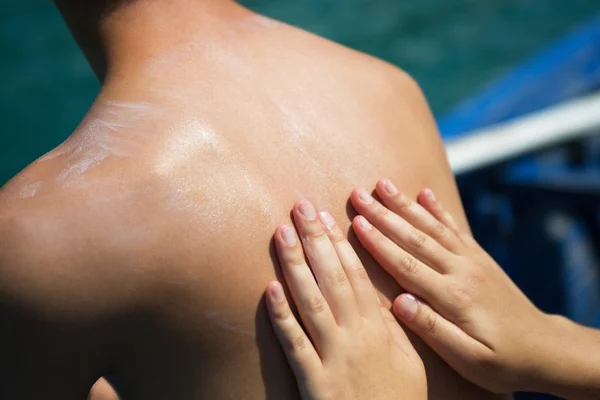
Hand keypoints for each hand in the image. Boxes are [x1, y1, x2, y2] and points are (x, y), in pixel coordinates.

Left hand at [265, 200, 426, 399]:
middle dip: (314, 239)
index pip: (356, 275)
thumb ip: (393, 326)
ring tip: (281, 233)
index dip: (339, 243)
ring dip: (294, 264)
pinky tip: (269, 289)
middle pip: (331, 278)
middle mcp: (355, 335)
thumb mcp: (409, 361)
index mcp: (379, 328)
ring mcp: (332, 356)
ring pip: (311, 301)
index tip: (326, 217)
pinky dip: (281, 315)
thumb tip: (381, 295)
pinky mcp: (313, 380)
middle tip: (299, 207)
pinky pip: (294, 343)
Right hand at [350, 179, 554, 393]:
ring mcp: (471, 261)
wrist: (545, 349)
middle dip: (383, 214)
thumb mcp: (469, 359)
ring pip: (431, 227)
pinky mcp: (479, 258)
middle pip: (414, 238)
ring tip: (382, 183)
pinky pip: (455, 228)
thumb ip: (433, 330)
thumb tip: (399, 303)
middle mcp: (460, 271)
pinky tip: (424, 193)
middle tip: (357, 194)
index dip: (379, 243)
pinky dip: (438, 209)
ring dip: (404, 204)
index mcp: (452, 297)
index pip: (406, 264)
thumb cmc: (502, 361)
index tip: (356, 222)